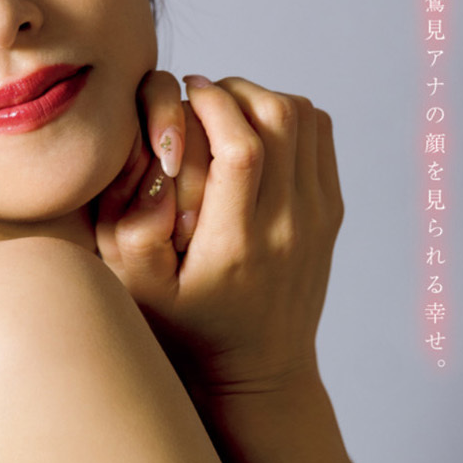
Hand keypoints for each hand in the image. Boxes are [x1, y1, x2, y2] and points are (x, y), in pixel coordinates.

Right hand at [95, 72, 343, 396]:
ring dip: (262, 98)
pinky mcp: (332, 212)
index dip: (211, 103)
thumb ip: (131, 232)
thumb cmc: (187, 331)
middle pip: (279, 118)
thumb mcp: (140, 294)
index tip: (184, 93)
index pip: (241, 147)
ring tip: (225, 111)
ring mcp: (318, 217)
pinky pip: (320, 135)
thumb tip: (154, 166)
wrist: (257, 372)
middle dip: (235, 90)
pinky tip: (254, 132)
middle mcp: (288, 227)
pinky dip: (289, 115)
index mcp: (238, 244)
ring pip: (304, 118)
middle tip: (201, 97)